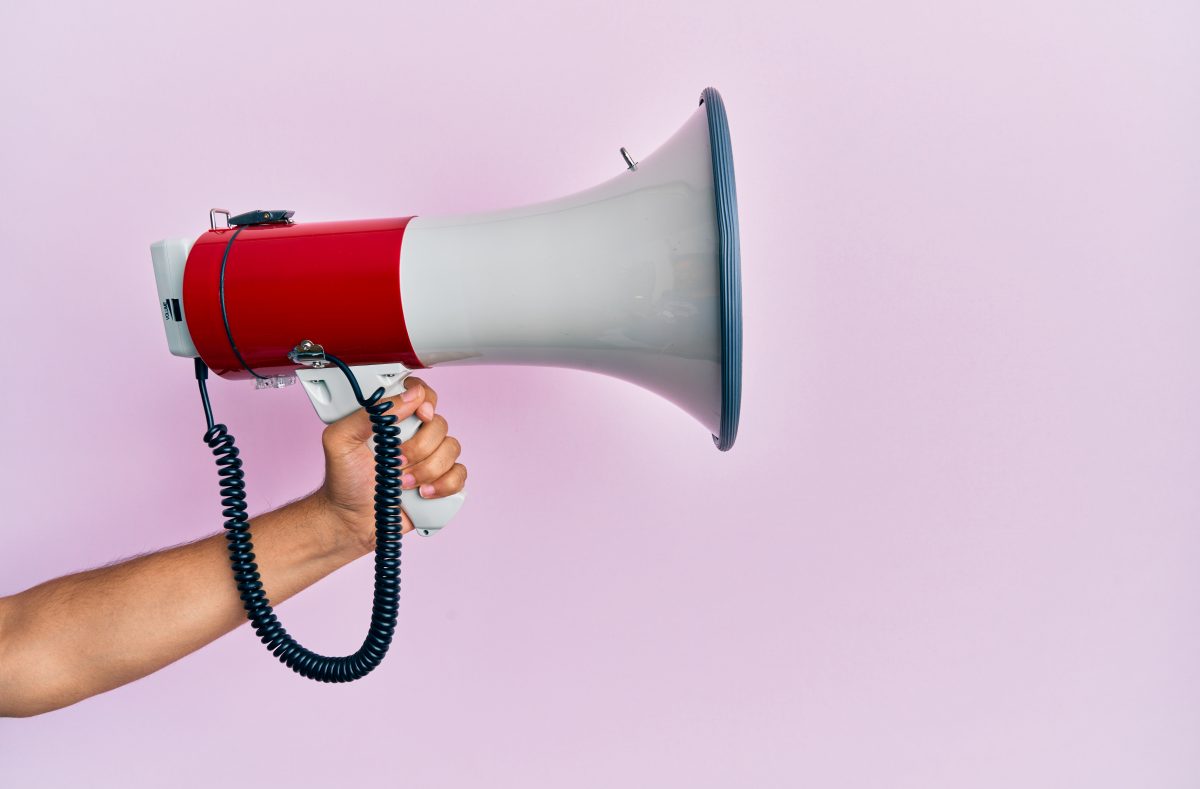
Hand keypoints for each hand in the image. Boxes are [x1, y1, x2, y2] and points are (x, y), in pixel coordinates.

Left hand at [314, 377, 466, 552]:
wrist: (351, 520)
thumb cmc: (344, 480)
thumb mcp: (341, 440)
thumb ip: (369, 413)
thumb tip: (409, 396)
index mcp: (394, 420)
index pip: (421, 395)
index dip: (426, 401)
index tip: (418, 415)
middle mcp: (415, 436)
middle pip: (440, 424)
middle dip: (418, 448)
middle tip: (396, 462)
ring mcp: (430, 459)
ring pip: (452, 449)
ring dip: (427, 469)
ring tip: (403, 484)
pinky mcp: (440, 482)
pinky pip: (459, 475)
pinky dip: (443, 485)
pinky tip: (422, 493)